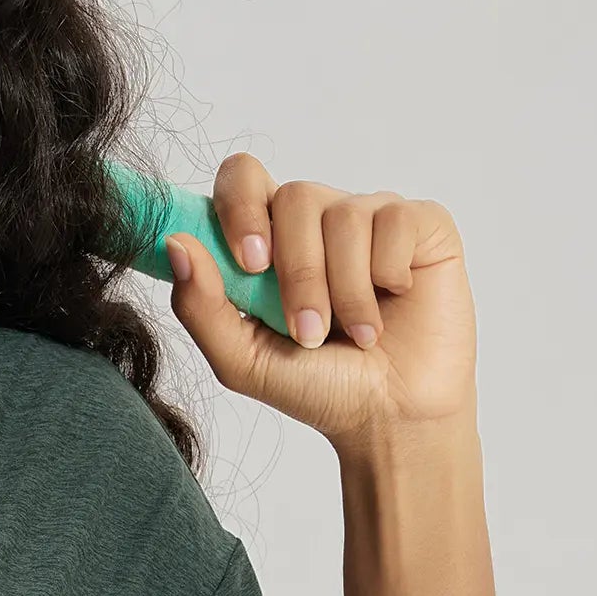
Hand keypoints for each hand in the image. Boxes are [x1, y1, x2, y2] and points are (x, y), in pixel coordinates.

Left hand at [164, 153, 477, 448]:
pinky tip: (394, 301)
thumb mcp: (243, 359)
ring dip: (345, 289)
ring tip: (354, 335)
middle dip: (299, 273)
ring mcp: (370, 215)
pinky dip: (388, 273)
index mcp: (269, 236)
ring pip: (345, 215)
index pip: (242, 178)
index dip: (239, 206)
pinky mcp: (420, 224)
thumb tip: (175, 245)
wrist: (390, 417)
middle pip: (294, 196)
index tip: (250, 263)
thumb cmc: (317, 385)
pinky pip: (396, 221)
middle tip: (308, 331)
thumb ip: (201, 305)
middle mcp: (319, 216)